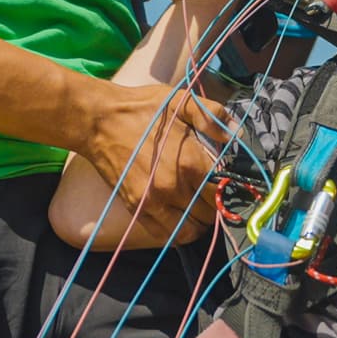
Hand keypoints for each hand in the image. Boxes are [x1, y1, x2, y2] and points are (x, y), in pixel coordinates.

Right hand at [81, 82, 228, 239]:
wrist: (100, 121)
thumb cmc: (143, 110)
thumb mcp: (181, 101)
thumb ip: (212, 116)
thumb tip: (236, 132)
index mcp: (190, 162)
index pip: (223, 191)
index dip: (231, 189)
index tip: (230, 184)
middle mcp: (174, 188)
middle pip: (210, 214)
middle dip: (217, 205)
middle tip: (215, 194)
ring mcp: (153, 202)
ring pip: (190, 231)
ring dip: (200, 223)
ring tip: (200, 208)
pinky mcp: (137, 209)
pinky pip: (166, 235)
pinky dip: (178, 232)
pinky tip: (181, 217)